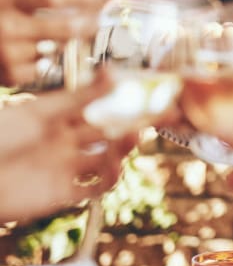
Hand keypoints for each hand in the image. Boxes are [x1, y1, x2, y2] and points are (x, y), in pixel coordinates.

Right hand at [0, 0, 107, 86]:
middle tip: (100, 14)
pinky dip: (50, 58)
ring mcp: (7, 53)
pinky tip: (43, 48)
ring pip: (60, 47)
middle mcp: (5, 25)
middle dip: (91, 20)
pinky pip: (47, 67)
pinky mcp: (10, 75)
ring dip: (71, 40)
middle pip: (66, 26)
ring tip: (73, 29)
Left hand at [0, 74, 137, 222]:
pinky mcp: (61, 193)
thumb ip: (80, 96)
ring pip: (106, 158)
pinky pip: (93, 188)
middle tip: (159, 117)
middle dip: (134, 124)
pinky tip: (114, 170)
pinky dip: (108, 180)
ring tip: (130, 140)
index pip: (100, 106)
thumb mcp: (41, 111)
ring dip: (123, 151)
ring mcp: (64, 166)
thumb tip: (113, 72)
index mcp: (59, 116)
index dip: (125, 102)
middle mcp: (65, 140)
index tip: (150, 94)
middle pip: (108, 131)